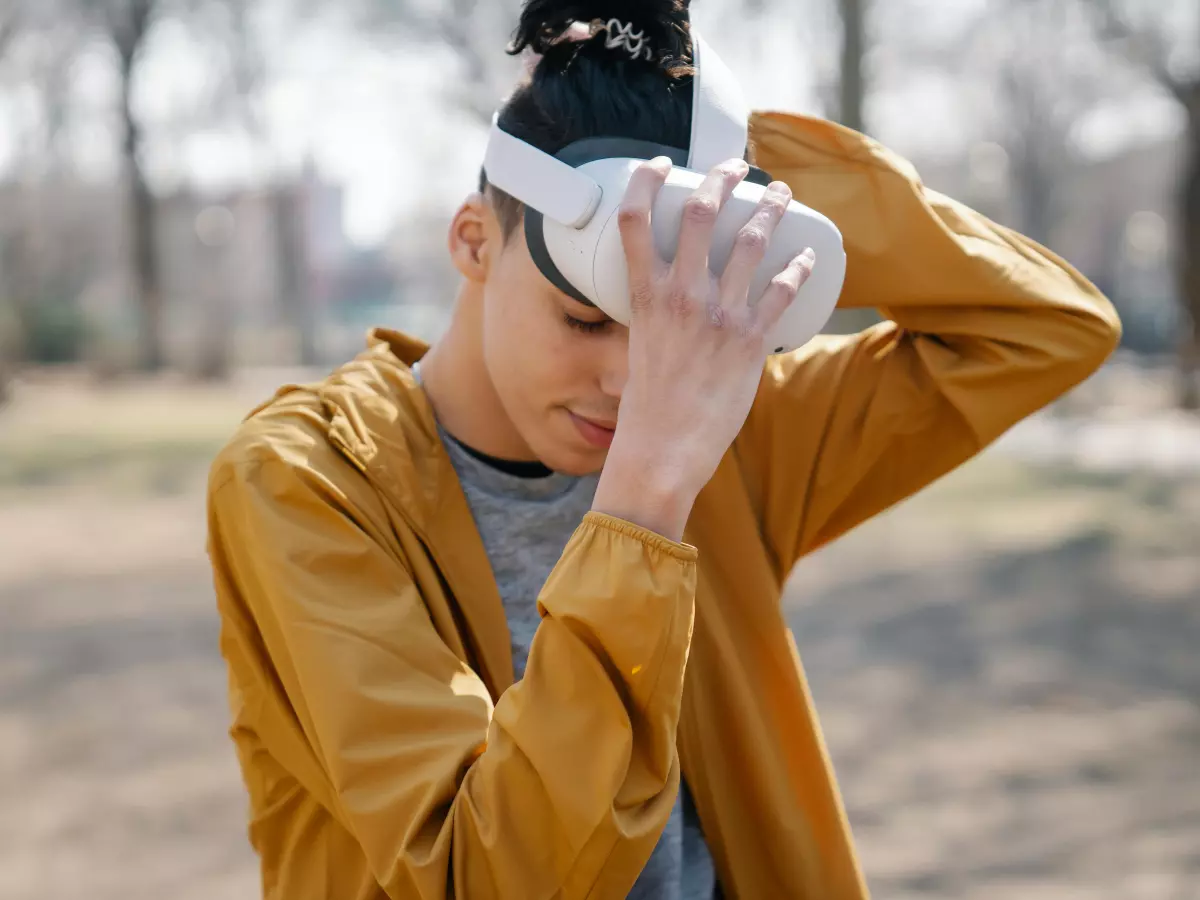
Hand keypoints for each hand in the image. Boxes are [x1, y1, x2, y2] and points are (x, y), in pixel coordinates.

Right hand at [592, 157, 815, 540]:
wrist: (664, 449)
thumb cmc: (648, 406)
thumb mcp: (640, 347)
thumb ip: (659, 317)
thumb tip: (681, 303)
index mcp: (645, 296)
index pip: (633, 220)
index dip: (645, 182)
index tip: (659, 166)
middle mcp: (682, 296)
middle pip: (702, 213)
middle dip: (722, 178)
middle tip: (736, 168)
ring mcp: (719, 315)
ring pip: (751, 240)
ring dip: (771, 209)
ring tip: (782, 195)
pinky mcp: (751, 340)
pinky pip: (784, 291)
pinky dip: (800, 269)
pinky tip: (809, 257)